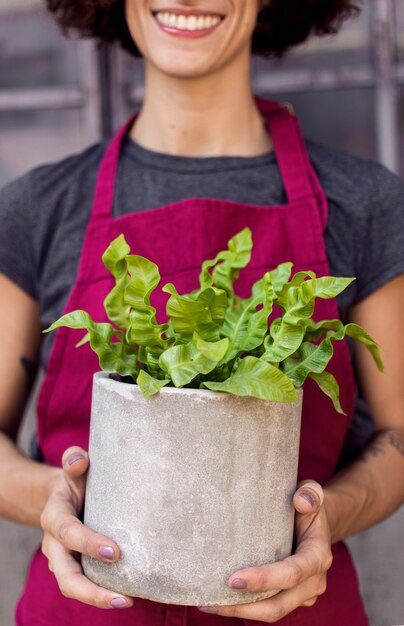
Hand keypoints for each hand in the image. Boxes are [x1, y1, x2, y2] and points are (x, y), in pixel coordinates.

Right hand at [40, 446, 133, 609]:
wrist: (58, 496)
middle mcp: (55, 544)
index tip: (114, 551)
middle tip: (122, 598)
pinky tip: (128, 594)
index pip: (68, 532)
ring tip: (126, 601)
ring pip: (74, 586)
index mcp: (55, 517)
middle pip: (66, 576)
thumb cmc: (73, 481)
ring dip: (98, 598)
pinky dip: (103, 592)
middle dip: (91, 591)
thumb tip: (79, 459)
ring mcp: (63, 559)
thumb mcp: (72, 468)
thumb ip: (73, 460)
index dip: (87, 543)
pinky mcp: (76, 566)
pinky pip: (86, 583)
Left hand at [198, 480, 332, 622]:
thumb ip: (310, 494)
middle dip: (245, 607)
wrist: (320, 522)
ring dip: (241, 611)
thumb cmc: (309, 505)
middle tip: (212, 600)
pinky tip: (221, 601)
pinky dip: (246, 608)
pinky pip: (270, 608)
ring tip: (209, 604)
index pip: (291, 574)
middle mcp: (314, 581)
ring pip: (273, 612)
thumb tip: (300, 500)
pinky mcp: (293, 598)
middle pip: (279, 604)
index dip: (264, 580)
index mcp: (318, 556)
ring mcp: (305, 593)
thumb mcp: (312, 493)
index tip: (233, 580)